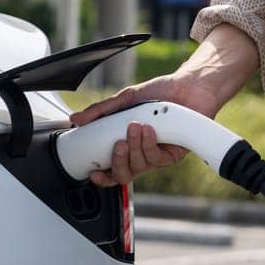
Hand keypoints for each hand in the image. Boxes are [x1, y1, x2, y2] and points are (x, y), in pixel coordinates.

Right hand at [68, 73, 221, 186]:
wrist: (189, 86)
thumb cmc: (160, 93)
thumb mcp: (125, 99)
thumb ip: (101, 111)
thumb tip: (76, 119)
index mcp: (127, 145)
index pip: (111, 170)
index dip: (102, 177)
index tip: (94, 172)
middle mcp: (141, 154)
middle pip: (124, 175)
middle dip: (118, 162)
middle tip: (118, 144)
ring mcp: (157, 156)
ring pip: (139, 166)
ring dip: (134, 147)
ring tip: (135, 126)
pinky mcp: (173, 155)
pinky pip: (157, 158)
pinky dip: (150, 144)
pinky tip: (150, 130)